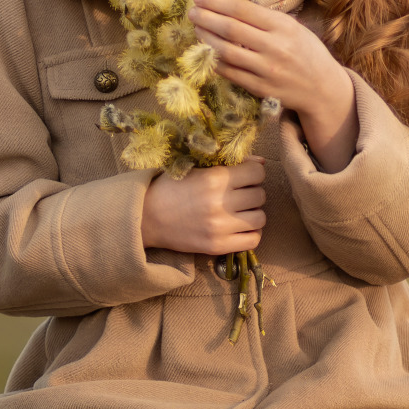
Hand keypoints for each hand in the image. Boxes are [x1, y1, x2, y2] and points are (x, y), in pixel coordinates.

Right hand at [141, 157, 266, 253]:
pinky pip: (253, 240)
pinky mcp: (218, 246)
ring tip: (239, 210)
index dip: (252, 173)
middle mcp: (220, 202)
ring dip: (253, 212)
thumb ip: (230, 163)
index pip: (257, 173)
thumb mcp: (195, 167)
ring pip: (260, 218)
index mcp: (215, 178)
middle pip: (260, 195)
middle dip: (252, 192)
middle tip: (239, 194)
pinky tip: (240, 226)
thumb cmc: (170, 188)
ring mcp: (220, 227)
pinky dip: (251, 232)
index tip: (244, 177)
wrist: (146, 217)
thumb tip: (262, 163)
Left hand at [188, 0, 359, 171]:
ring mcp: (267, 70)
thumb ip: (265, 19)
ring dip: (206, 38)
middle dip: (206, 18)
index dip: (217, 2)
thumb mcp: (293, 28)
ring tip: (197, 28)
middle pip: (231, 29)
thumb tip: (229, 7)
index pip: (243, 9)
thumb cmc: (306, 51)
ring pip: (226, 52)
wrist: (322, 87)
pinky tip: (207, 52)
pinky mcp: (261, 89)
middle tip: (192, 11)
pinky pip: (231, 73)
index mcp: (283, 26)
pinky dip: (215, 61)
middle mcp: (275, 47)